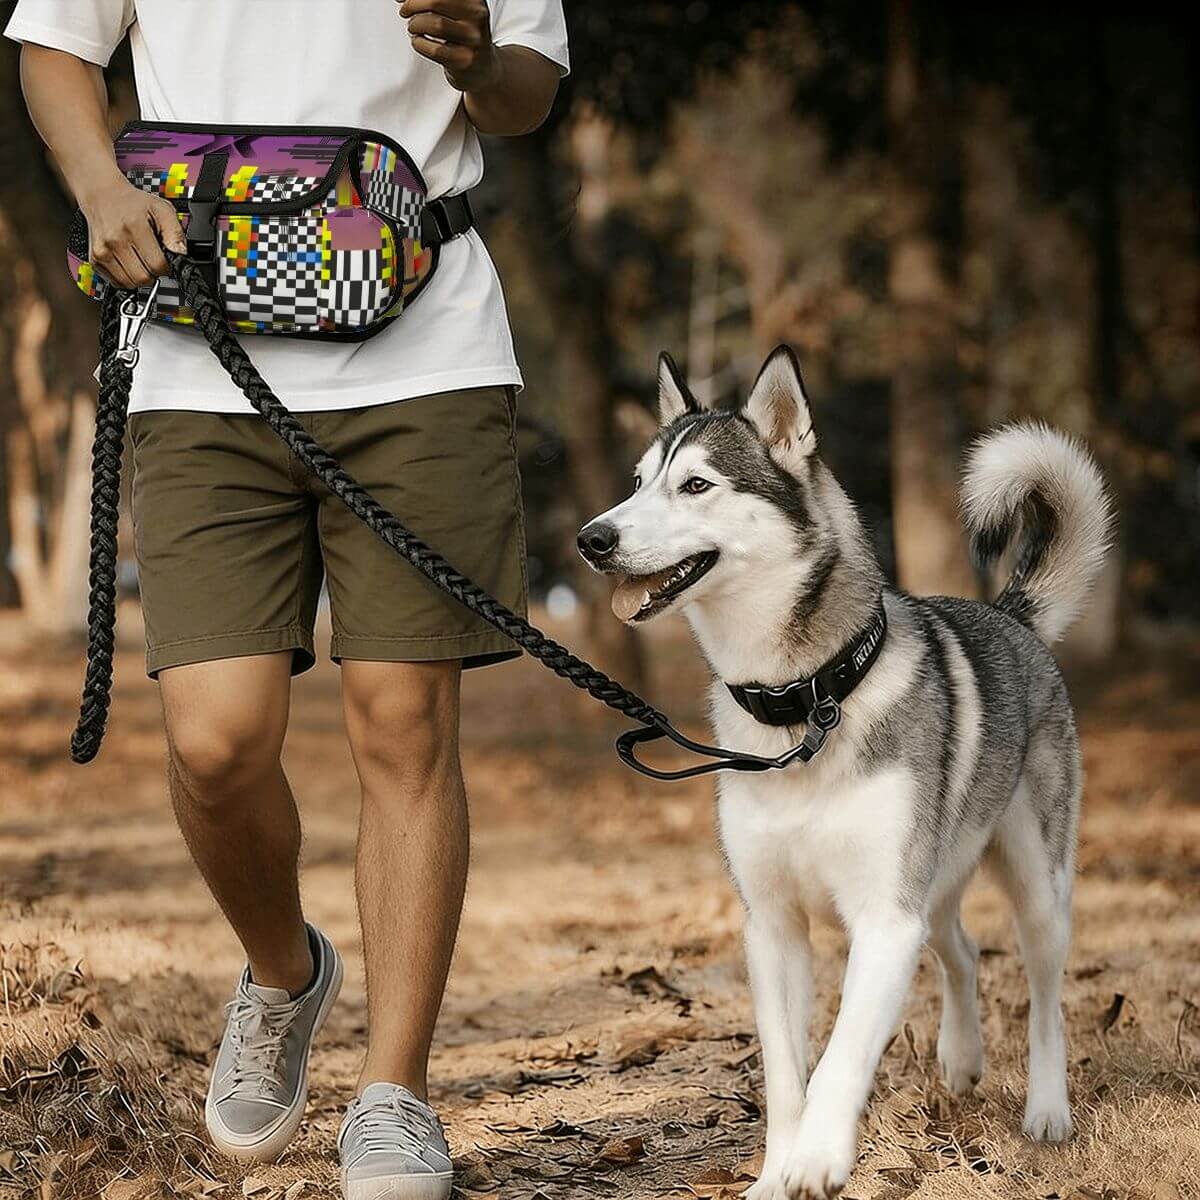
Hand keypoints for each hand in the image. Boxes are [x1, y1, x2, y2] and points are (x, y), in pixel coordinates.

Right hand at [81, 173, 186, 288]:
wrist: (102, 194)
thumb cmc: (132, 203)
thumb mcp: (161, 208)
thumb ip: (175, 232)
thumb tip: (181, 253)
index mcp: (134, 227)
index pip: (157, 265)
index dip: (166, 267)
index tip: (164, 259)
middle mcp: (115, 240)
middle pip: (143, 278)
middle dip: (153, 274)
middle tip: (152, 261)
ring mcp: (102, 250)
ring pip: (130, 283)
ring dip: (140, 277)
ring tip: (140, 261)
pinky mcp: (95, 258)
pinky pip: (116, 282)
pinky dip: (126, 277)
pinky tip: (128, 263)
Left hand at [398, 0, 500, 92]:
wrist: (483, 69)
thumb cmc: (463, 36)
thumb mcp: (456, 12)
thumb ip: (434, 2)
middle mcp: (477, 16)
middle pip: (435, 1)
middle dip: (412, 5)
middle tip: (404, 12)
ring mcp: (473, 40)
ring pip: (435, 25)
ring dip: (416, 25)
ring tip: (413, 28)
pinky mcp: (465, 61)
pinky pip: (435, 49)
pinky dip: (419, 44)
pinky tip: (419, 42)